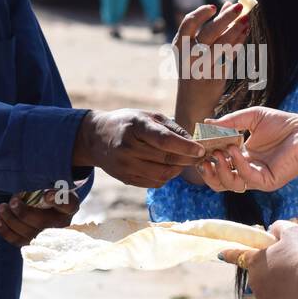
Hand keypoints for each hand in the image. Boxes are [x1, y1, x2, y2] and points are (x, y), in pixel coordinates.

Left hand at [0, 193, 80, 246]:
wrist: (44, 207)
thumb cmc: (47, 192)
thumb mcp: (52, 185)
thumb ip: (47, 187)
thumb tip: (44, 195)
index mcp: (69, 206)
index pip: (68, 204)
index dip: (58, 201)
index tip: (47, 195)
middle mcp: (61, 224)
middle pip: (43, 222)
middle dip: (25, 213)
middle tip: (13, 201)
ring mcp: (47, 236)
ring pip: (28, 233)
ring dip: (12, 221)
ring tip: (2, 208)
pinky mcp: (32, 242)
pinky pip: (19, 241)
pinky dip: (6, 231)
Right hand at [72, 109, 205, 188]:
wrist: (96, 138)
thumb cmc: (128, 123)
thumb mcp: (147, 116)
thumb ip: (171, 127)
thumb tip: (193, 142)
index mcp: (135, 126)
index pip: (164, 140)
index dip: (185, 147)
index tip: (201, 149)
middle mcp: (128, 147)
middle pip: (166, 159)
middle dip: (188, 159)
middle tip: (200, 156)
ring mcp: (125, 165)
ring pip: (162, 175)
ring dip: (179, 169)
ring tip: (184, 161)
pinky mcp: (125, 178)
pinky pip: (154, 183)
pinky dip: (167, 177)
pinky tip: (168, 167)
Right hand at [172, 1, 249, 130]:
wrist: (192, 103)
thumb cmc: (194, 69)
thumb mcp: (194, 49)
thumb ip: (210, 26)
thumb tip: (228, 4)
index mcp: (179, 46)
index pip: (188, 24)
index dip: (201, 13)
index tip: (214, 6)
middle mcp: (188, 57)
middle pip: (208, 32)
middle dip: (226, 18)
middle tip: (239, 6)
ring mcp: (201, 68)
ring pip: (222, 45)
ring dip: (236, 30)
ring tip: (246, 20)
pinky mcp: (214, 77)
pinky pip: (229, 57)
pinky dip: (238, 44)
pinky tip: (245, 35)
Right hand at [197, 106, 297, 192]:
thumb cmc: (283, 124)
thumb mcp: (251, 118)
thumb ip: (229, 122)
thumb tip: (206, 123)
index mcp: (242, 157)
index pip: (218, 164)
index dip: (206, 157)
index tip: (199, 145)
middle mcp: (247, 170)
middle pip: (219, 181)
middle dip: (208, 171)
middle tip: (203, 157)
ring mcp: (257, 178)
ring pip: (230, 185)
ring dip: (220, 170)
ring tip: (219, 152)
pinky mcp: (267, 181)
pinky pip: (246, 178)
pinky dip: (238, 164)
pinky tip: (236, 150)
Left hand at [219, 220, 297, 298]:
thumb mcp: (291, 231)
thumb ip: (278, 228)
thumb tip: (271, 231)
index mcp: (255, 261)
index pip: (238, 256)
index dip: (230, 254)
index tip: (221, 254)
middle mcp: (255, 282)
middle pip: (261, 275)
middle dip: (272, 271)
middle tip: (292, 267)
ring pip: (271, 291)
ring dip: (280, 287)